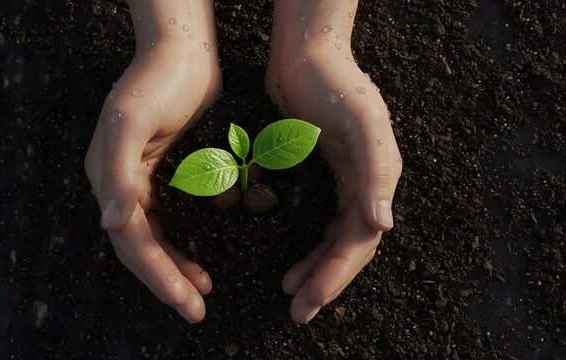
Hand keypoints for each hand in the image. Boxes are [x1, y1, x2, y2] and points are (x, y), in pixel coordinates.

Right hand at [84, 40, 220, 322]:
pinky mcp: (164, 174)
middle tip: (195, 310)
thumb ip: (117, 170)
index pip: (130, 238)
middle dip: (166, 280)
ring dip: (175, 267)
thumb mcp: (132, 119)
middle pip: (140, 245)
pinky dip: (184, 243)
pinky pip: (169, 219)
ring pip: (155, 237)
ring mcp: (141, 179)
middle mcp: (120, 182)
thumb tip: (109, 222)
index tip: (186, 300)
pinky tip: (202, 260)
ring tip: (202, 292)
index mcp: (107, 175)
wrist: (184, 51)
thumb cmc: (158, 80)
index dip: (156, 273)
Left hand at [266, 47, 401, 322]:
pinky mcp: (326, 173)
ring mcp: (347, 179)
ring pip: (336, 238)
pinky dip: (311, 244)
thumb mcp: (359, 120)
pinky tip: (295, 260)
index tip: (309, 300)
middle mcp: (367, 183)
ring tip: (290, 292)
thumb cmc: (333, 81)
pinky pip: (325, 219)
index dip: (337, 273)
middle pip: (349, 247)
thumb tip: (385, 225)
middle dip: (326, 281)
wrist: (306, 52)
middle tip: (297, 312)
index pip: (360, 240)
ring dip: (317, 268)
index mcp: (379, 177)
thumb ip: (376, 170)